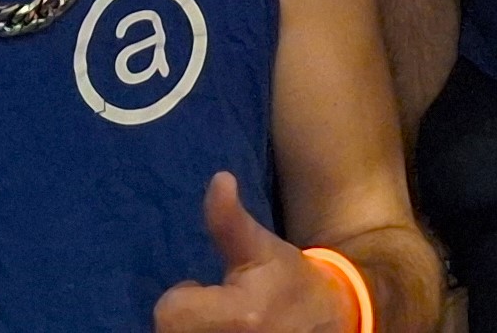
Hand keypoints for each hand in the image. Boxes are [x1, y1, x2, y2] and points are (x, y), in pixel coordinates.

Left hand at [151, 172, 356, 332]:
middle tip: (212, 307)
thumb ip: (230, 220)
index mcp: (241, 314)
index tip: (202, 289)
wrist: (326, 321)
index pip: (170, 313)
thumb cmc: (288, 281)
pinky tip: (222, 328)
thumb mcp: (261, 245)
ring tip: (217, 319)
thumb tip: (220, 178)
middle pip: (171, 330)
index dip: (182, 297)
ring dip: (192, 327)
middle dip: (185, 317)